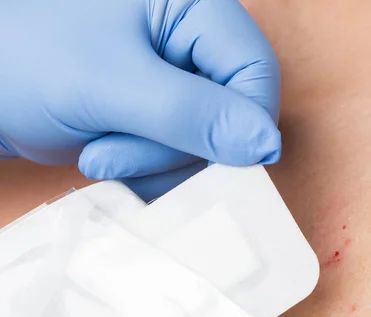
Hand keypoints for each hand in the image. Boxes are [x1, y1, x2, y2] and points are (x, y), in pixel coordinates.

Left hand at [0, 0, 280, 200]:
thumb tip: (267, 145)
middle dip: (176, 148)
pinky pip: (178, 150)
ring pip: (206, 139)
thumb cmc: (23, 57)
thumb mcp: (111, 85)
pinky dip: (148, 167)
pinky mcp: (155, 107)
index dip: (244, 123)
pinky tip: (107, 156)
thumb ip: (192, 113)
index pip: (255, 70)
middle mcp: (189, 38)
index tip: (213, 162)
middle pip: (232, 111)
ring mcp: (172, 75)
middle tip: (113, 154)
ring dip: (156, 162)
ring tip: (98, 153)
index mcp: (191, 7)